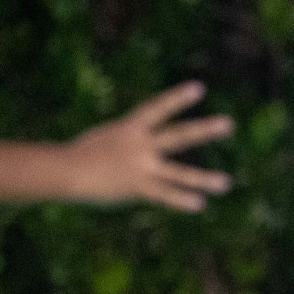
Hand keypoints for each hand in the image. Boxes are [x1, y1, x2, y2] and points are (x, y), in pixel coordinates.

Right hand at [64, 82, 233, 210]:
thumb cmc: (79, 155)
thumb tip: (137, 148)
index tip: (199, 88)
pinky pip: (164, 195)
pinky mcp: (137, 188)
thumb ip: (127, 141)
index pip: (158, 108)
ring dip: (203, 178)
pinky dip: (181, 200)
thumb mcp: (106, 139)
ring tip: (226, 183)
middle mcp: (140, 145)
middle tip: (229, 123)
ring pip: (178, 173)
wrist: (64, 170)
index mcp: (130, 128)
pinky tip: (200, 205)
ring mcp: (140, 167)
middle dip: (204, 130)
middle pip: (179, 135)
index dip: (178, 98)